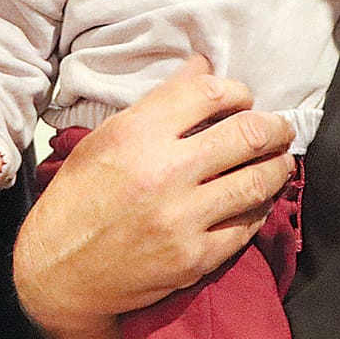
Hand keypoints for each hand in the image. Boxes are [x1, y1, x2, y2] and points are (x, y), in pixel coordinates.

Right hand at [13, 56, 294, 338]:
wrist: (58, 272)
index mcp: (136, 134)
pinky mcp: (194, 257)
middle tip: (281, 129)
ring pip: (256, 182)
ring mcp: (182, 218)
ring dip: (277, 167)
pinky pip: (246, 226)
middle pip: (246, 135)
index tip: (244, 98)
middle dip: (275, 128)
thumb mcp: (106, 139)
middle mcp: (163, 171)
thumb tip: (202, 66)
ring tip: (280, 161)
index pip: (209, 94)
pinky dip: (259, 209)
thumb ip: (160, 103)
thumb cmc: (78, 198)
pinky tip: (259, 201)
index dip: (238, 91)